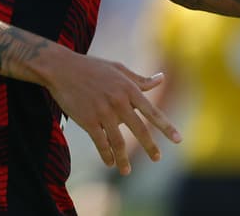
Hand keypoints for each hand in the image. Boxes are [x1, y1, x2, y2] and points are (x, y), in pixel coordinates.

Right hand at [45, 49, 180, 174]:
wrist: (60, 68)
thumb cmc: (90, 67)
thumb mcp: (117, 69)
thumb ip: (139, 79)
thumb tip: (161, 78)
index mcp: (128, 88)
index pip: (152, 111)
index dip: (166, 127)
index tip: (178, 140)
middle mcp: (118, 101)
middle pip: (139, 130)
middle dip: (150, 146)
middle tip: (156, 158)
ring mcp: (103, 112)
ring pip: (118, 142)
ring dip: (123, 159)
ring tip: (126, 171)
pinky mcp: (87, 120)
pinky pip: (100, 143)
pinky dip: (106, 155)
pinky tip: (109, 162)